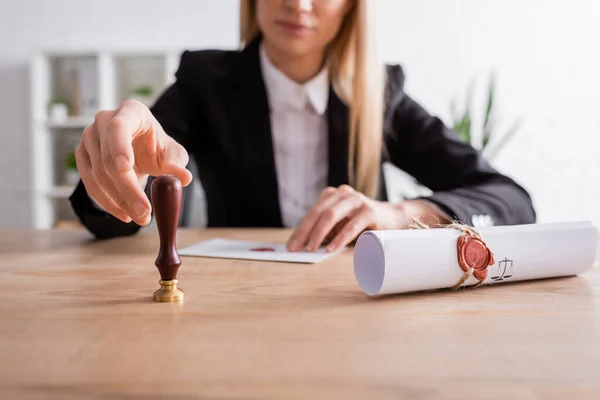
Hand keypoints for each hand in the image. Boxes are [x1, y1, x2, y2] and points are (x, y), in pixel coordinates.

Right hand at [75, 100, 192, 225]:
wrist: (140, 147)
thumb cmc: (156, 145)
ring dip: (118, 201)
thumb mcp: (172, 153)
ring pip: (98, 175)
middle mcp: (103, 121)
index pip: (119, 127)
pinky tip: (125, 214)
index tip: (126, 168)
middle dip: (127, 190)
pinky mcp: (83, 157)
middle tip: (144, 212)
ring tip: (139, 217)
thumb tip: (184, 178)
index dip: (120, 147)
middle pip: (108, 159)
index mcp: (130, 112)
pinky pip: (90, 184)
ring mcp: (89, 138)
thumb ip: (177, 164)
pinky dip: (108, 202)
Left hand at [286, 185, 449, 252]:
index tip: (290, 245)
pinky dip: (340, 238)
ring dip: (319, 234)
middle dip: (305, 232)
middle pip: (319, 213)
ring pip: (331, 215)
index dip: (300, 229)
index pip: (312, 212)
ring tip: (311, 249)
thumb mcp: (341, 225)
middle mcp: (343, 194)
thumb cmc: (363, 224)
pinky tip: (331, 248)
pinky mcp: (370, 210)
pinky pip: (351, 225)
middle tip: (295, 249)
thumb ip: (326, 231)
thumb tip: (305, 245)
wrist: (395, 218)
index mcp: (333, 195)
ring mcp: (357, 200)